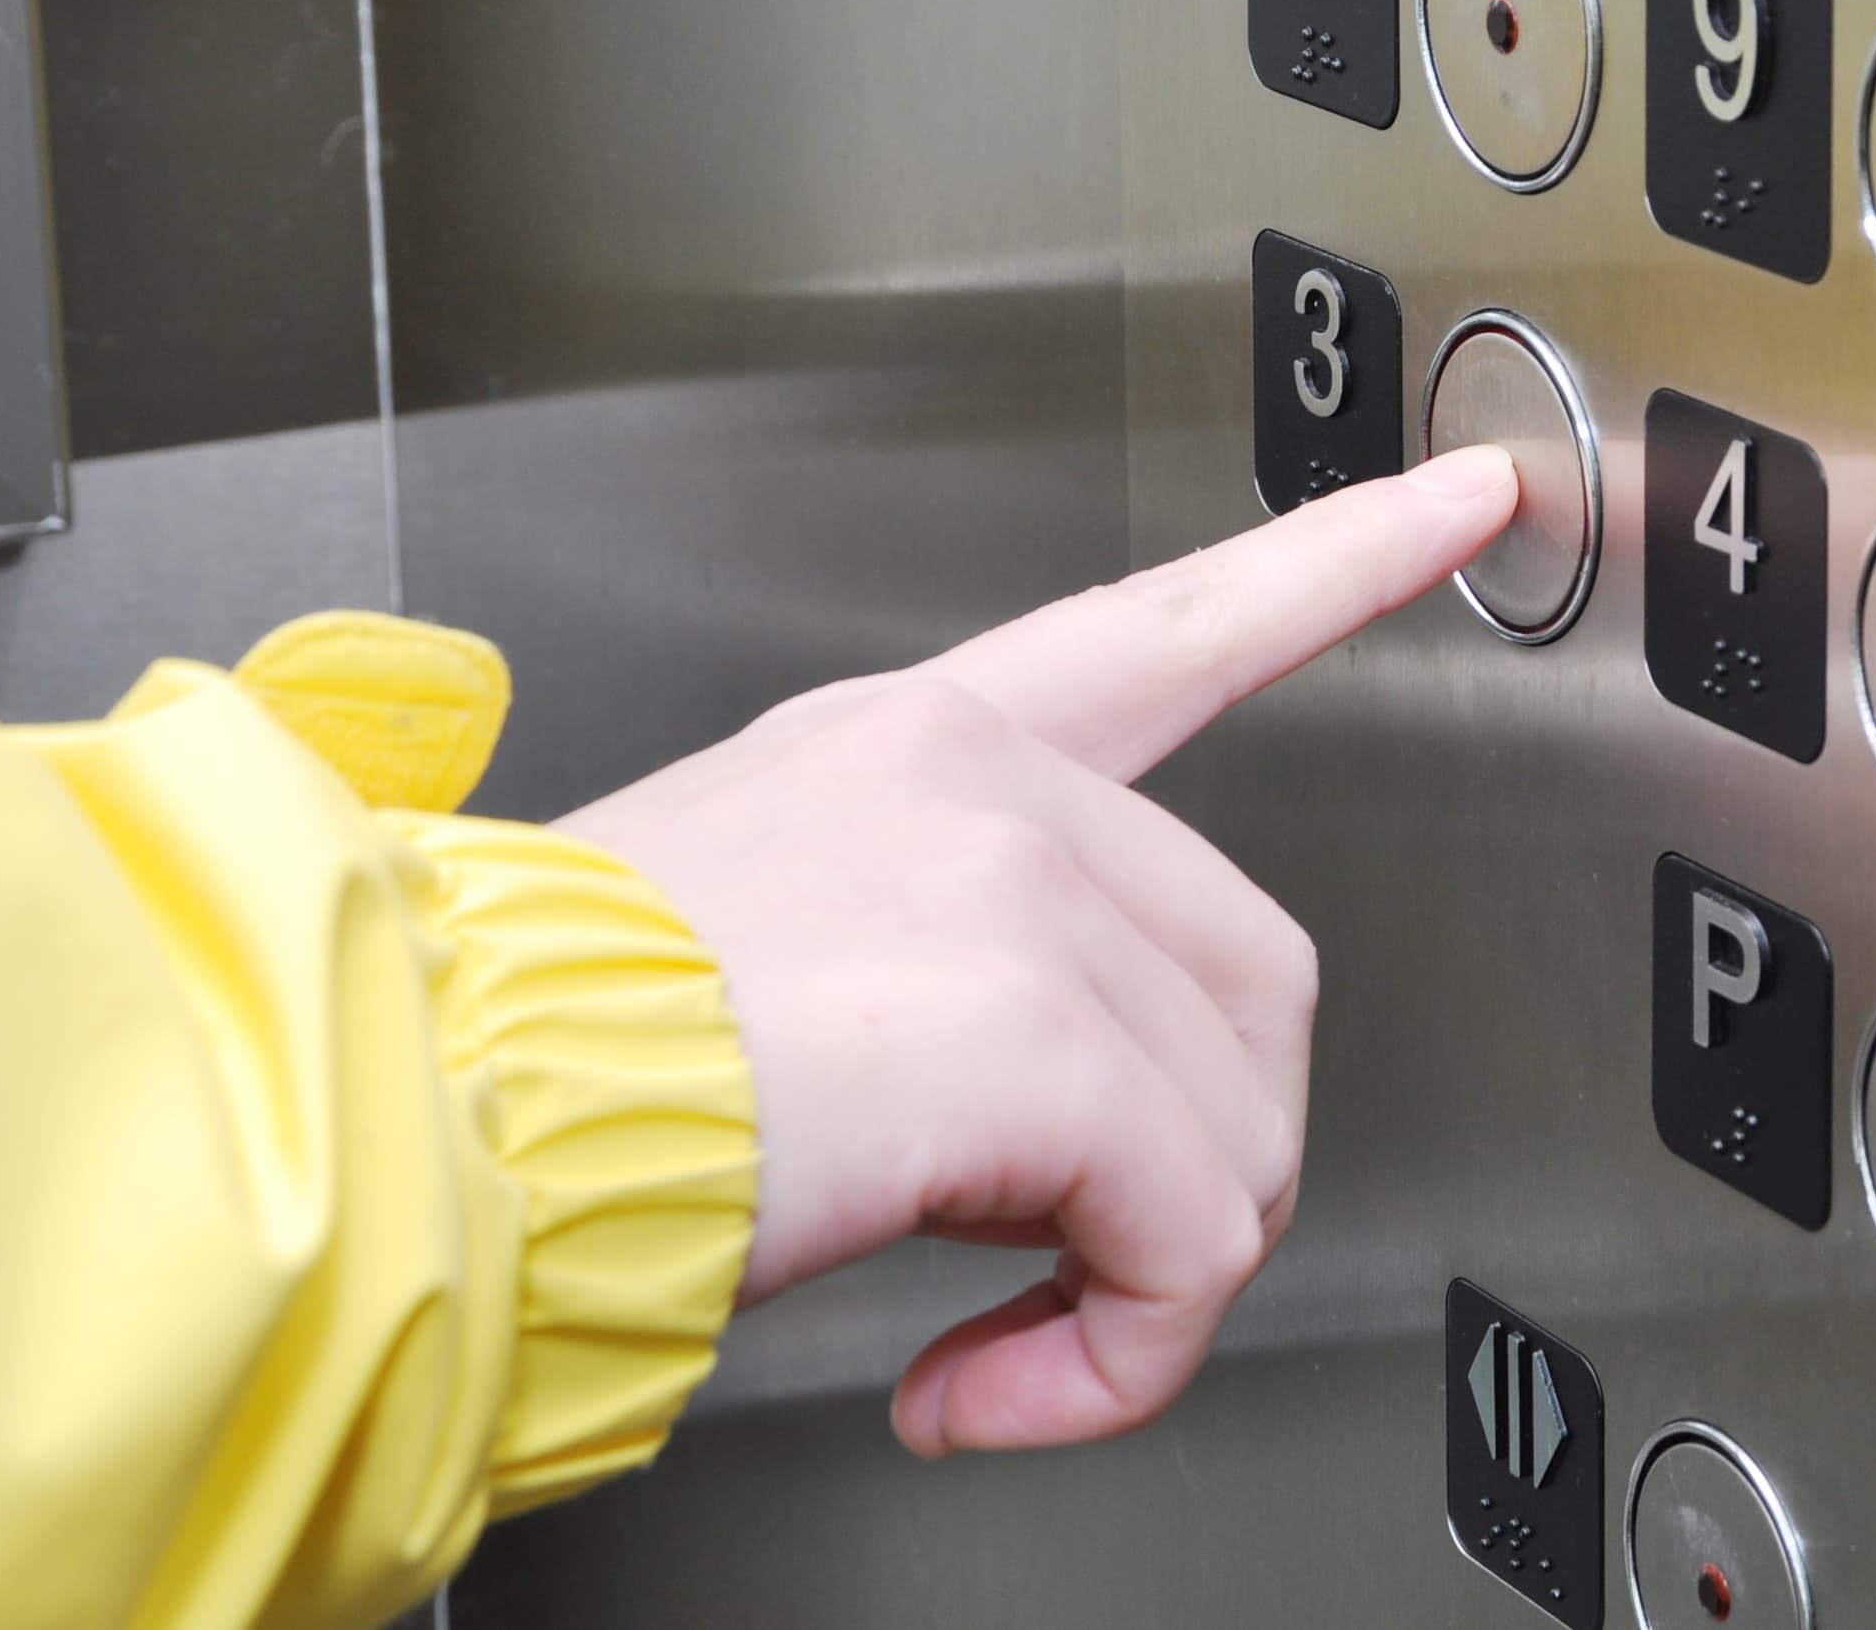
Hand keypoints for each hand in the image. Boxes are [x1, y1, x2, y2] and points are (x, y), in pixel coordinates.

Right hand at [559, 448, 1518, 1457]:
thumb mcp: (746, 943)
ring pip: (1235, 1121)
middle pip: (1248, 975)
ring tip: (998, 1336)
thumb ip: (926, 966)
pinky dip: (1113, 1358)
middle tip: (1060, 1264)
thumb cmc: (516, 1060)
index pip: (1170, 626)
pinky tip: (983, 1384)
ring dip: (1139, 1277)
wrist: (404, 1119)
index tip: (1472, 492)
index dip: (1342, 554)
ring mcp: (1016, 889)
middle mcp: (978, 782)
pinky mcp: (1036, 1033)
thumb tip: (1036, 1125)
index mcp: (914, 745)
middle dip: (1189, 1157)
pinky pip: (1185, 1236)